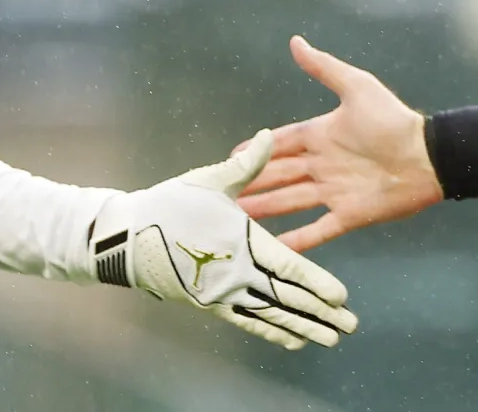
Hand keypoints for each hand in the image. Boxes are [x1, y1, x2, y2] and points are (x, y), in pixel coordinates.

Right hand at [90, 129, 358, 350]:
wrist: (128, 237)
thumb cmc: (171, 203)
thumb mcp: (210, 179)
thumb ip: (246, 164)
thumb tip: (269, 134)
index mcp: (242, 241)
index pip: (287, 267)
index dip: (316, 283)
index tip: (341, 296)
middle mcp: (236, 272)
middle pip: (286, 298)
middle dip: (320, 312)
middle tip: (349, 324)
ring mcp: (223, 292)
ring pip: (271, 315)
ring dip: (303, 327)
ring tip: (330, 338)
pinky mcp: (211, 304)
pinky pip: (248, 323)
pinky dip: (273, 332)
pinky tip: (294, 341)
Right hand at [236, 36, 442, 250]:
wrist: (428, 157)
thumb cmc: (393, 120)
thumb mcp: (357, 87)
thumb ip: (324, 68)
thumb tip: (295, 41)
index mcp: (321, 135)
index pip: (281, 143)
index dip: (256, 150)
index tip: (230, 159)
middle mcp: (322, 164)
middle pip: (279, 174)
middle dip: (252, 183)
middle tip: (223, 194)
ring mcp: (333, 191)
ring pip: (290, 202)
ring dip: (264, 210)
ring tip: (237, 218)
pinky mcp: (348, 215)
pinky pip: (317, 230)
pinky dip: (296, 241)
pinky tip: (273, 248)